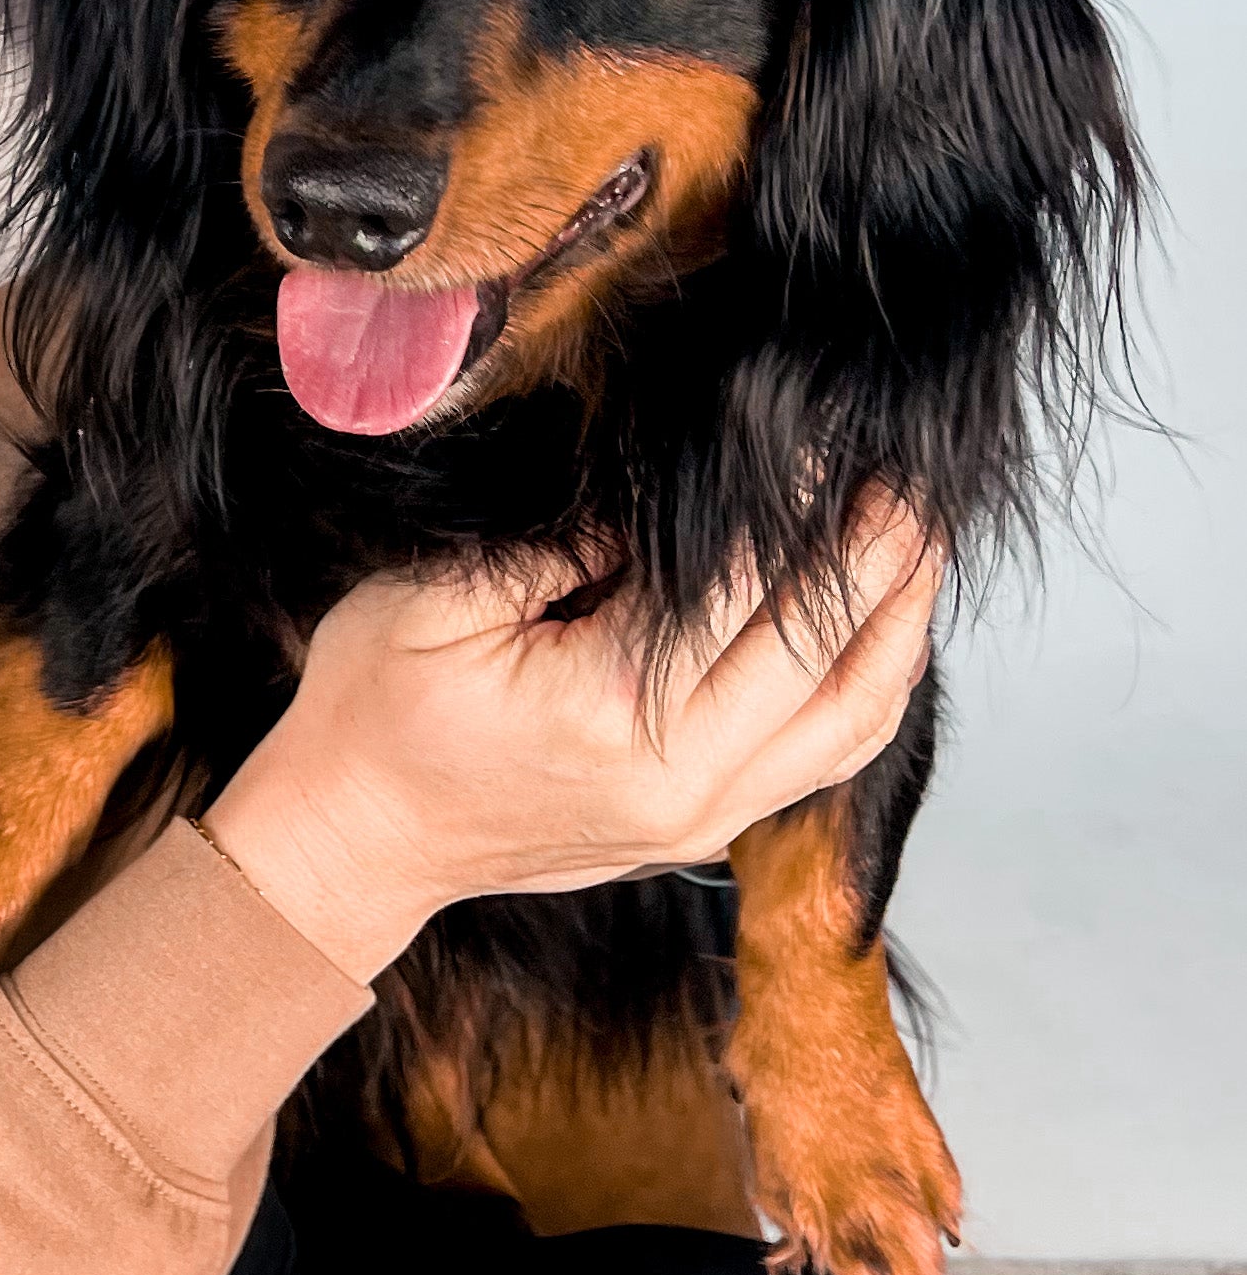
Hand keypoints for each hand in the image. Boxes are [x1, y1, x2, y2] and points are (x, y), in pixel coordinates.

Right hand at [200, 505, 940, 986]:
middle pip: (821, 656)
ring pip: (850, 722)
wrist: (353, 838)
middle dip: (878, 557)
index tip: (827, 436)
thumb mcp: (436, 602)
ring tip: (921, 542)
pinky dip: (869, 691)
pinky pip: (822, 761)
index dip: (797, 508)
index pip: (741, 592)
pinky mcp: (703, 832)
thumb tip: (667, 496)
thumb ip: (564, 547)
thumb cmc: (373, 712)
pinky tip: (881, 630)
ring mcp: (699, 821)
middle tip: (912, 475)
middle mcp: (678, 785)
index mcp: (609, 717)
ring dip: (898, 627)